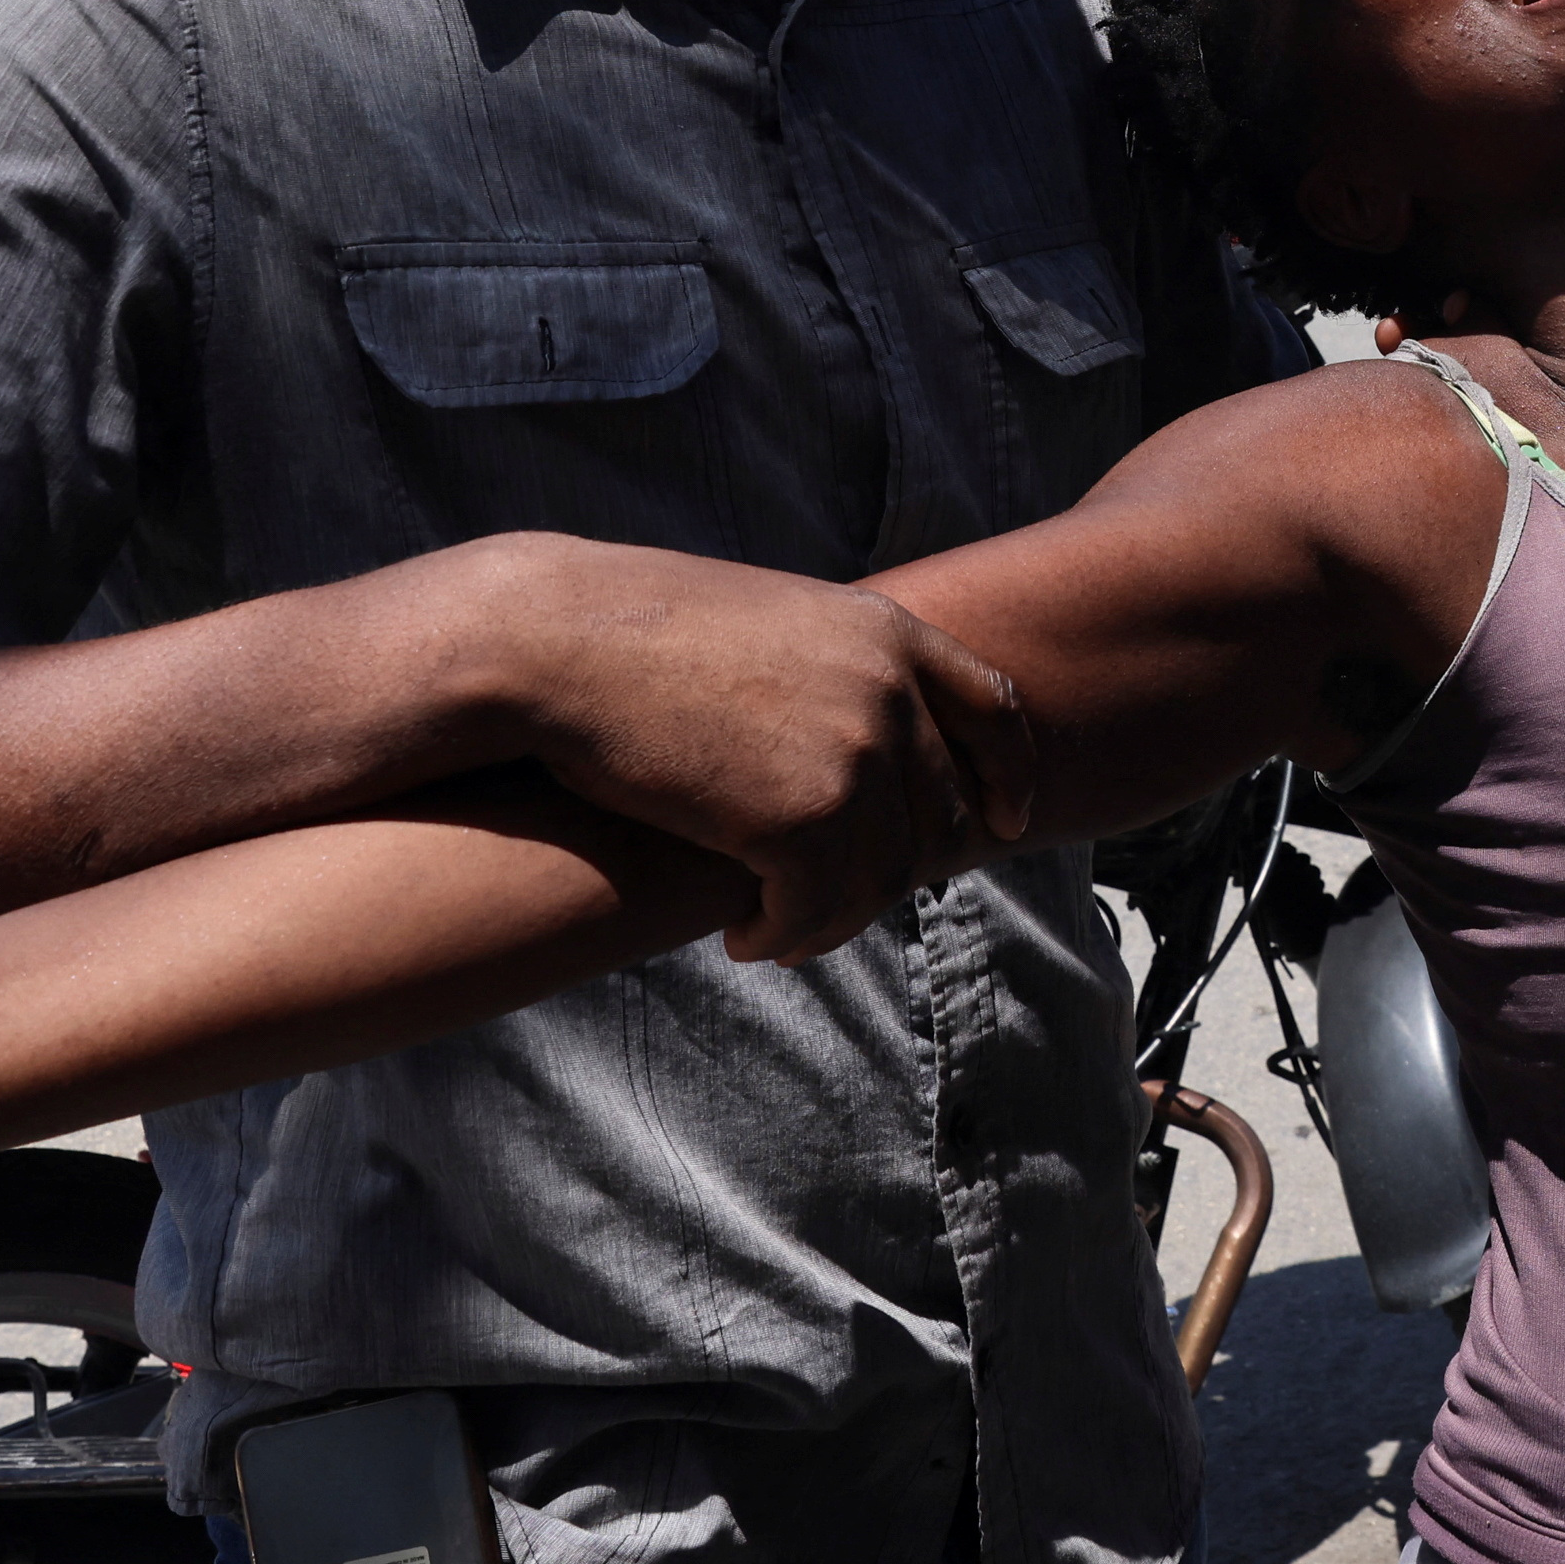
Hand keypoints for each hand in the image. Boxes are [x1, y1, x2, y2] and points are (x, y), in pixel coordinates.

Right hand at [491, 540, 1034, 959]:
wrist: (555, 641)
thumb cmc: (635, 630)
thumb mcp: (769, 623)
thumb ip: (833, 671)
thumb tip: (861, 742)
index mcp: (887, 632)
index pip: (996, 712)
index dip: (1008, 777)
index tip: (1004, 823)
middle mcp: (889, 692)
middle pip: (938, 817)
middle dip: (893, 871)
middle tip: (831, 901)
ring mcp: (854, 756)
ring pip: (882, 880)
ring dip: (834, 919)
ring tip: (780, 931)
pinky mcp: (803, 821)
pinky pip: (819, 909)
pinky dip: (788, 936)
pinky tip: (747, 940)